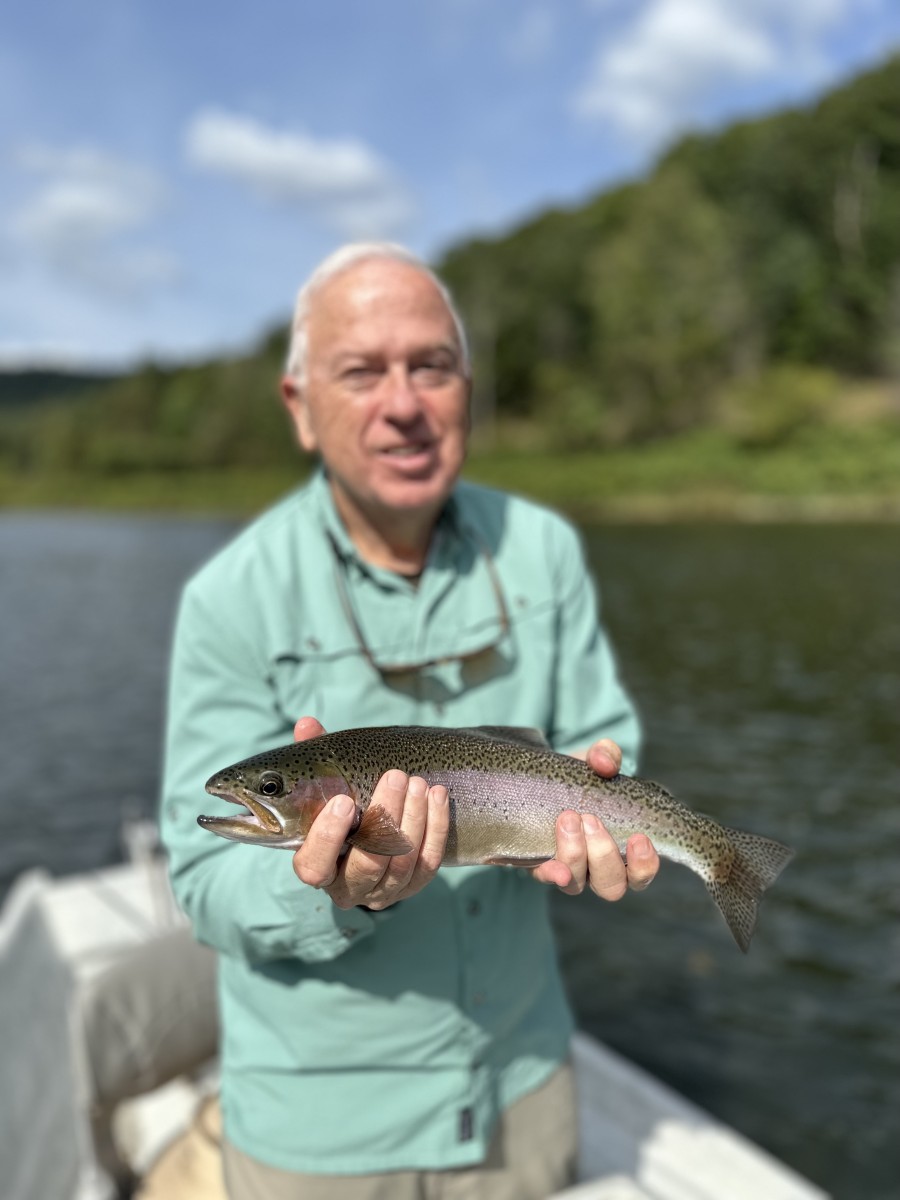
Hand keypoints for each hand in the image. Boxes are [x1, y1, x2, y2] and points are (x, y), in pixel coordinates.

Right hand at [290, 717, 449, 909]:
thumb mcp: (325, 785)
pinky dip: (435, 827)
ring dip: (413, 819)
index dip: (328, 838)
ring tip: (417, 782)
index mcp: (317, 866)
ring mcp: (383, 891)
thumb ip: (314, 758)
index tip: (345, 801)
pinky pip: (428, 862)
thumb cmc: (342, 807)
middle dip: (384, 817)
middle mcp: (348, 888)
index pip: (315, 867)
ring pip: (401, 863)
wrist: (371, 836)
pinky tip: (437, 796)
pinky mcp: (413, 885)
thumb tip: (307, 725)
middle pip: (367, 864)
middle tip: (394, 776)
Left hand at [531, 738, 658, 898]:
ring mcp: (568, 870)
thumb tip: (604, 763)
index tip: (639, 838)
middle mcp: (597, 869)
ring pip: (577, 884)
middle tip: (591, 820)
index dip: (644, 864)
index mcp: (622, 850)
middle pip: (611, 885)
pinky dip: (551, 873)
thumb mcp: (595, 763)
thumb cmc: (582, 779)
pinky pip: (544, 877)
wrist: (542, 781)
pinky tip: (553, 866)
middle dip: (603, 854)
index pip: (640, 874)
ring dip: (575, 854)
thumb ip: (605, 756)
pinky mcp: (539, 864)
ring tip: (568, 818)